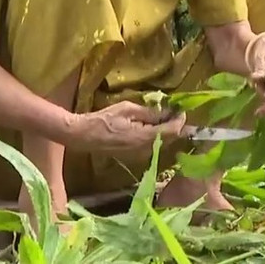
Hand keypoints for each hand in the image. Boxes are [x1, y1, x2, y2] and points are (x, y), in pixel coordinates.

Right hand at [70, 102, 186, 150]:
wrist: (84, 136)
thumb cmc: (104, 119)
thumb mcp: (128, 109)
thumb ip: (149, 112)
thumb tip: (167, 111)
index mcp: (144, 138)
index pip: (172, 131)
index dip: (180, 120)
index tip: (180, 109)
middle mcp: (145, 150)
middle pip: (170, 138)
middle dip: (175, 124)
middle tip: (175, 110)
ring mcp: (140, 155)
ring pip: (162, 142)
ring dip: (167, 129)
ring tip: (165, 114)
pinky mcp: (135, 156)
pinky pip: (152, 145)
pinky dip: (157, 134)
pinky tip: (153, 124)